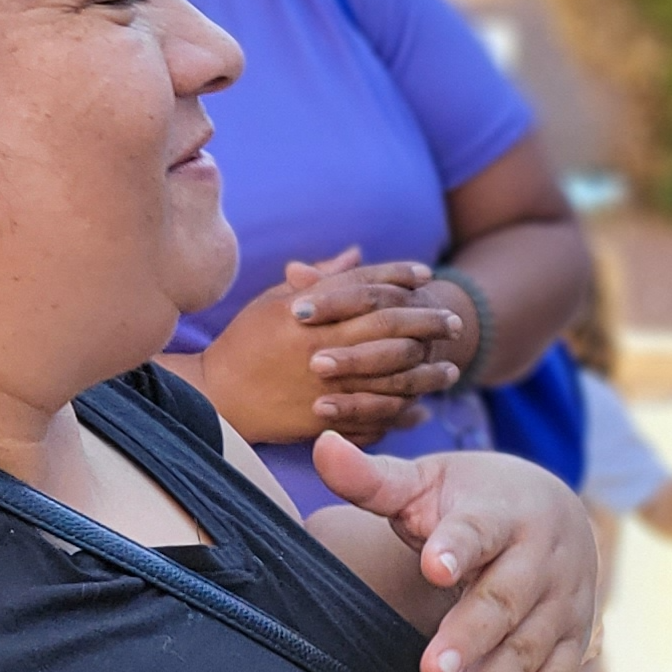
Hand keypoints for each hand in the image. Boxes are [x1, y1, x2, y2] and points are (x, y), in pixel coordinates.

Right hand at [196, 248, 465, 445]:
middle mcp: (320, 344)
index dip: (397, 275)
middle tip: (453, 321)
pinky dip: (404, 410)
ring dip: (426, 370)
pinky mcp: (326, 417)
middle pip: (386, 325)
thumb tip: (357, 254)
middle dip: (426, 320)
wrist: (217, 397)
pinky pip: (375, 413)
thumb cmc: (245, 343)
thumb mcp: (274, 302)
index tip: (425, 273)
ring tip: (452, 367)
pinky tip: (424, 406)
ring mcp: (325, 383)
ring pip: (390, 373)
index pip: (363, 285)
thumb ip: (321, 280)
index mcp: (305, 310)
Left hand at [313, 434, 598, 671]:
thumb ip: (374, 479)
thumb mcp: (428, 482)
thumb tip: (322, 447)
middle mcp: (540, 555)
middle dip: (469, 636)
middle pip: (504, 599)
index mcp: (501, 511)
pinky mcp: (575, 635)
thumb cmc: (475, 500)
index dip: (457, 546)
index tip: (434, 564)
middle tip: (430, 671)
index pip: (478, 528)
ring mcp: (563, 598)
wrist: (554, 510)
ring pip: (529, 645)